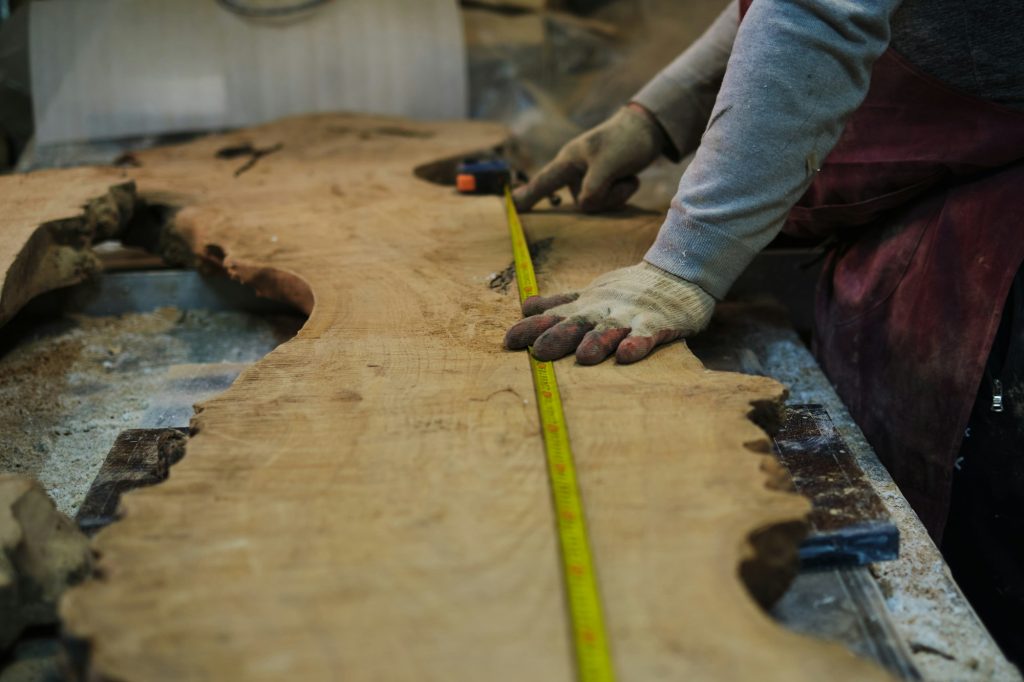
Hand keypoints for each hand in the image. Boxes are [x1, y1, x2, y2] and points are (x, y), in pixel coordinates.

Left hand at [504, 262, 714, 364]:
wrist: (678, 273)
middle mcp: (604, 310)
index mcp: (587, 305)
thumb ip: (560, 304)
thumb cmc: (630, 289)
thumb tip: (526, 307)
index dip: (532, 328)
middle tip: (539, 352)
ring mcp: (631, 316)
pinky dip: (636, 343)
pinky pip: (646, 335)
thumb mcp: (592, 294)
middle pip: (578, 323)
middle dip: (558, 336)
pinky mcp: (658, 323)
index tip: (509, 341)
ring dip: (597, 341)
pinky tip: (626, 355)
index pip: (554, 316)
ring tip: (584, 357)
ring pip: (610, 329)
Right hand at [513, 105, 665, 213]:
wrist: (649, 128)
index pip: (542, 182)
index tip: (509, 208)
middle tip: (623, 177)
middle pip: (583, 203)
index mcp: (569, 161)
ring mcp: (588, 179)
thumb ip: (594, 188)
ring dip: (618, 193)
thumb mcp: (609, 163)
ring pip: (598, 204)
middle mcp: (575, 172)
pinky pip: (609, 202)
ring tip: (626, 173)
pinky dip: (623, 191)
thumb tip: (584, 206)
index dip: (526, 197)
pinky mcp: (601, 184)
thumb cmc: (626, 140)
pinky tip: (629, 176)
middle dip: (606, 196)